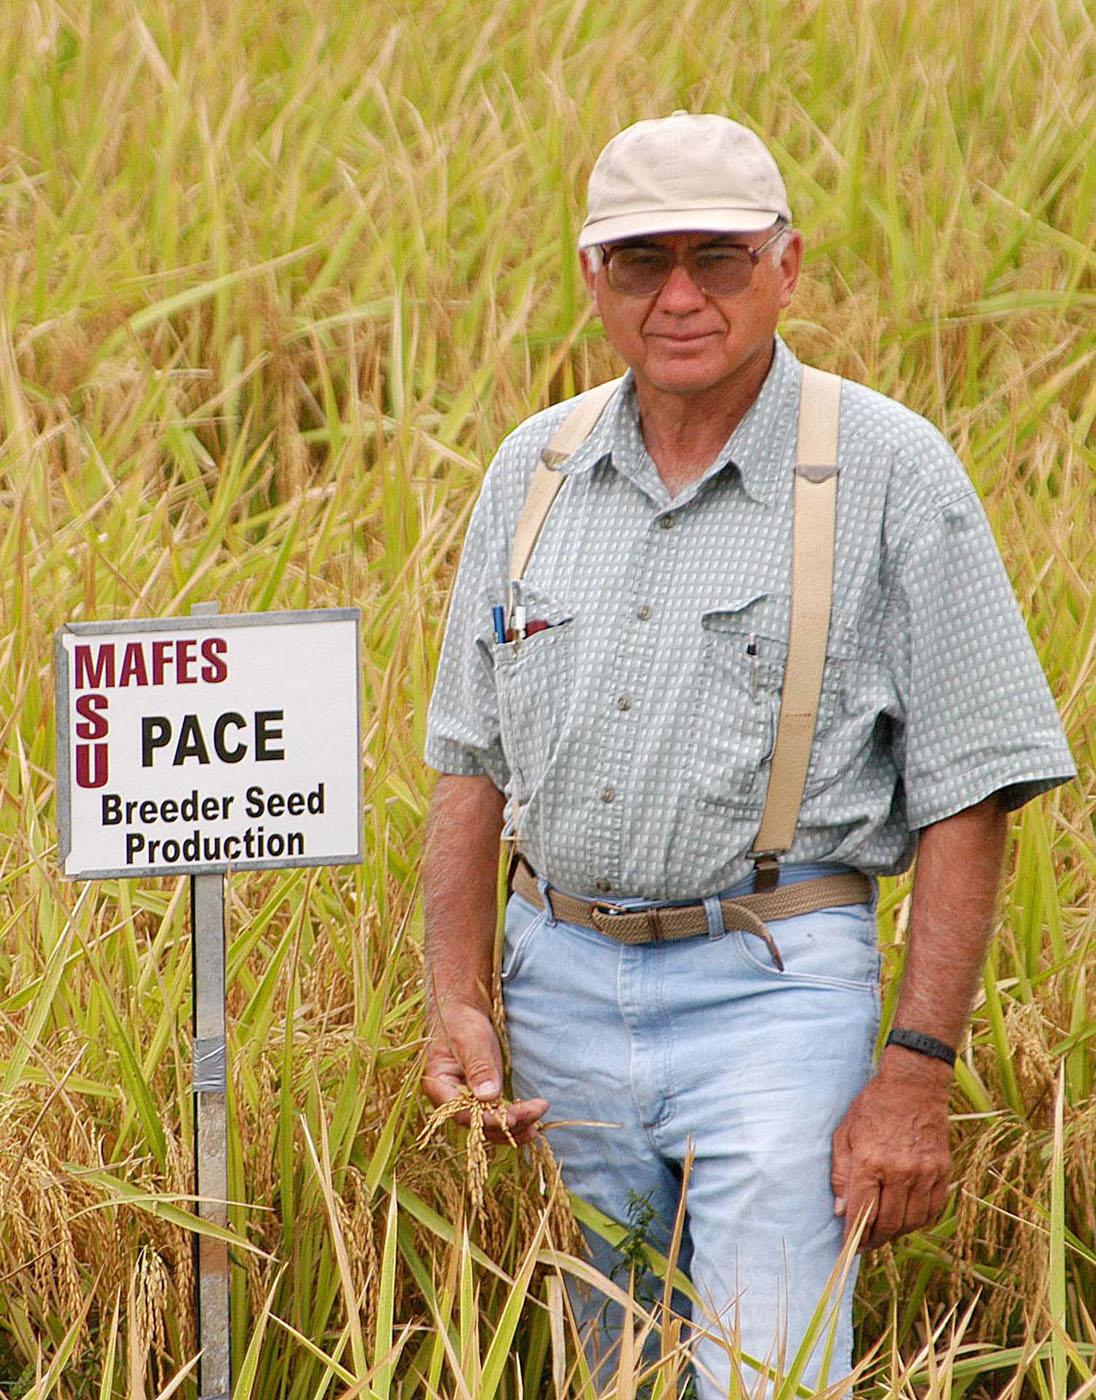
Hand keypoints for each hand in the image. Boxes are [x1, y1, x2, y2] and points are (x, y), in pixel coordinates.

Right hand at [422, 1003, 547, 1146]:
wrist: (462, 1014)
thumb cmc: (462, 1023)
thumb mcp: (470, 1040)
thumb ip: (478, 1067)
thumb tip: (488, 1097)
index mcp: (439, 1086)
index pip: (463, 1113)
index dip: (488, 1119)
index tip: (514, 1118)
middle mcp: (451, 1100)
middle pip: (480, 1124)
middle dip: (510, 1122)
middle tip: (538, 1109)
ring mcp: (467, 1101)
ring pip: (490, 1124)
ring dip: (516, 1125)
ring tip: (540, 1119)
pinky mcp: (481, 1098)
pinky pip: (497, 1115)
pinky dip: (515, 1119)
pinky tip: (533, 1116)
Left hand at [831, 1053, 950, 1250]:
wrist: (914, 1085)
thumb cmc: (872, 1106)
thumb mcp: (844, 1133)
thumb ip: (840, 1173)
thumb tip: (840, 1210)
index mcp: (871, 1161)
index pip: (862, 1212)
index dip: (854, 1235)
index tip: (847, 1248)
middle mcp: (900, 1171)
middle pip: (889, 1223)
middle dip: (874, 1239)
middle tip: (864, 1244)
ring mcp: (925, 1173)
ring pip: (912, 1221)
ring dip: (896, 1233)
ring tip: (884, 1232)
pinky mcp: (942, 1171)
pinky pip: (933, 1209)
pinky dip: (920, 1220)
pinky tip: (907, 1218)